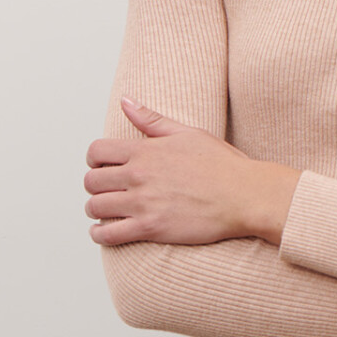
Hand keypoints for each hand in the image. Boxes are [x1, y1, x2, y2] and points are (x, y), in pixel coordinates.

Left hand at [85, 98, 300, 247]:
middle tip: (107, 191)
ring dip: (96, 210)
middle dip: (95, 186)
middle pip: (91, 180)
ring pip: (95, 207)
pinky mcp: (150, 228)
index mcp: (145, 150)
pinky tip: (106, 232)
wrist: (245, 196)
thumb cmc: (223, 165)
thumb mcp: (187, 133)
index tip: (102, 166)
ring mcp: (142, 203)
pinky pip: (108, 235)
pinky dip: (100, 235)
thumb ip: (152, 119)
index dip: (94, 159)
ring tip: (106, 212)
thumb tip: (125, 101)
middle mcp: (138, 175)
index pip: (96, 151)